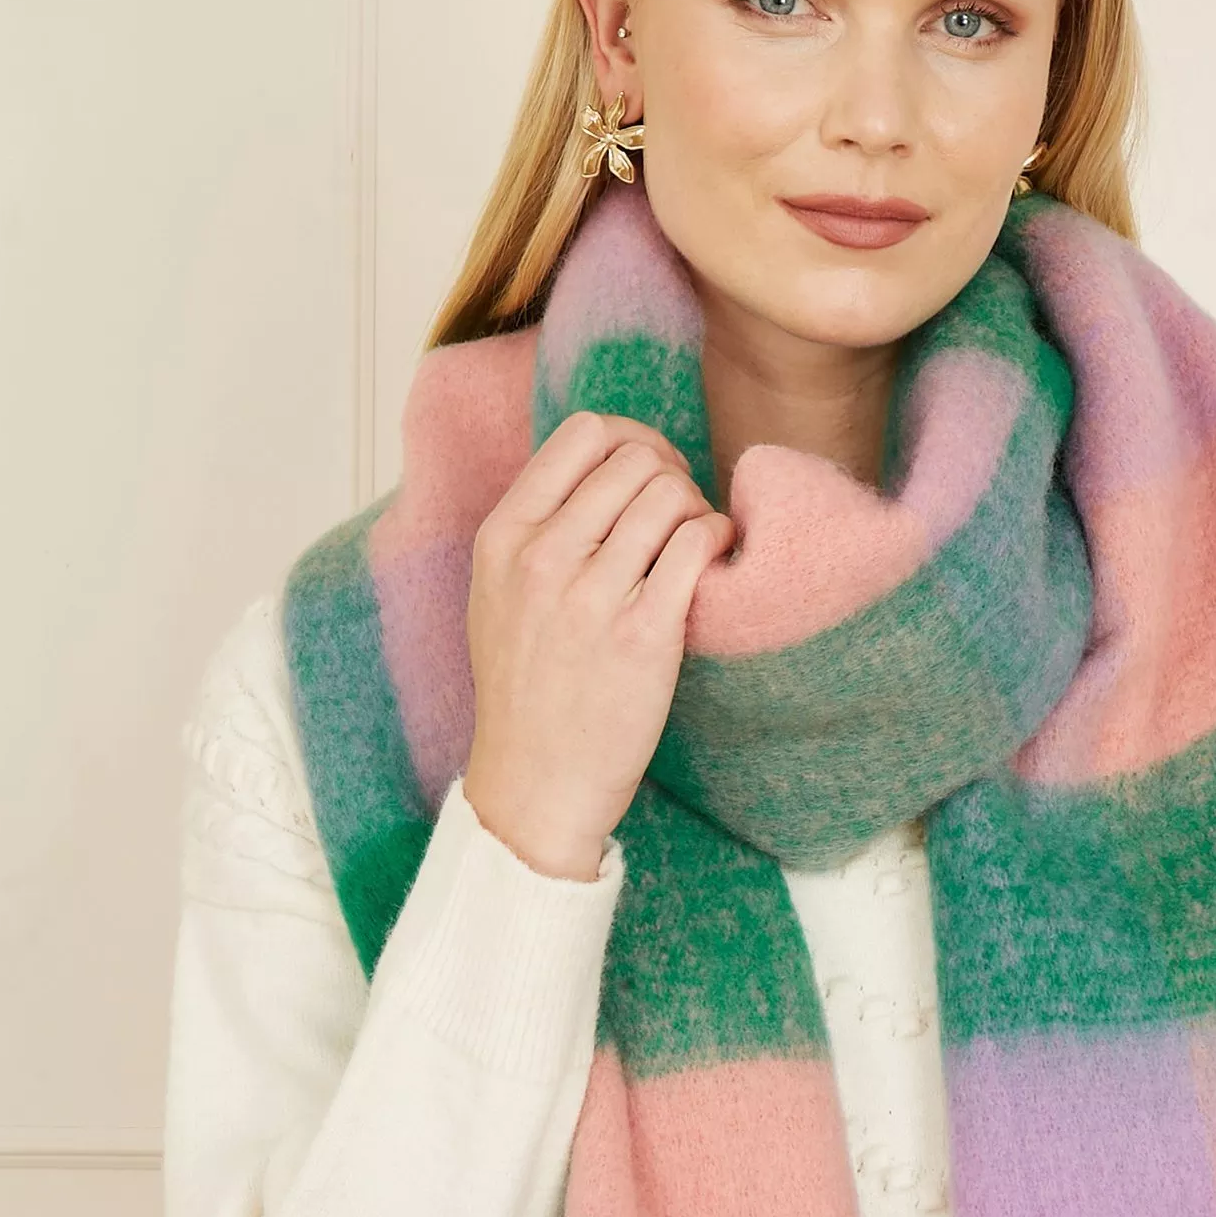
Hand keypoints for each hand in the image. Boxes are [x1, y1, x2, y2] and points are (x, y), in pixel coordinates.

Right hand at [459, 411, 734, 878]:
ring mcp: (592, 596)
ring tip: (694, 543)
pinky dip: (718, 539)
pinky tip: (714, 559)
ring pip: (669, 495)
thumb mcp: (498, 592)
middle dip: (670, 475)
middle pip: (634, 460)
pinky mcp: (644, 635)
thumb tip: (602, 465)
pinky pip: (696, 545)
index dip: (631, 441)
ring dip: (696, 509)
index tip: (647, 473)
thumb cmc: (525, 687)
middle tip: (679, 515)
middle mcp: (542, 557)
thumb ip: (537, 527)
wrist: (535, 781)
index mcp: (503, 536)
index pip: (582, 436)